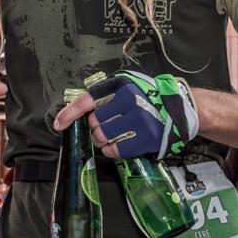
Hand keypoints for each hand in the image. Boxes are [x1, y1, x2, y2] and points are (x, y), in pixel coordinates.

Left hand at [55, 71, 197, 159]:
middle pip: (94, 123)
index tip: (59, 125)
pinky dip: (111, 151)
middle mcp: (130, 101)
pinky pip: (116, 150)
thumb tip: (75, 111)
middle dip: (95, 129)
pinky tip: (118, 145)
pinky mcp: (147, 138)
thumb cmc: (146, 98)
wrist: (178, 109)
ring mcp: (139, 121)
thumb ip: (105, 97)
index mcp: (121, 87)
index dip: (70, 113)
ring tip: (112, 137)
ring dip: (102, 141)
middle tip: (105, 128)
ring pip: (103, 137)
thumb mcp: (126, 87)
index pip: (88, 100)